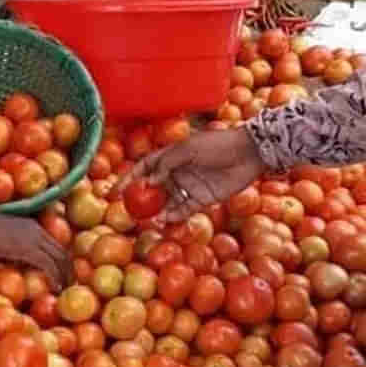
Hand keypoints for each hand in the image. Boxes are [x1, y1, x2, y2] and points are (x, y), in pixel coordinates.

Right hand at [0, 206, 70, 290]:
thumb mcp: (0, 237)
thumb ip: (10, 246)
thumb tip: (9, 259)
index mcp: (32, 226)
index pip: (54, 243)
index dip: (62, 258)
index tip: (64, 271)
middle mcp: (38, 231)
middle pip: (62, 250)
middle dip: (69, 268)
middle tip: (70, 282)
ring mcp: (35, 240)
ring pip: (60, 259)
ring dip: (65, 275)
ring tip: (66, 288)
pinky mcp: (30, 250)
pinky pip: (49, 266)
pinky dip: (55, 277)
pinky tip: (56, 288)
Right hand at [116, 127, 264, 222]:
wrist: (249, 153)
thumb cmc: (217, 145)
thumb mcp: (188, 149)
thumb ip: (167, 165)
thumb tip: (149, 182)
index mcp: (170, 156)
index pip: (144, 168)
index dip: (130, 178)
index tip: (116, 191)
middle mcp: (176, 172)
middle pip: (153, 188)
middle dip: (141, 200)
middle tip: (130, 211)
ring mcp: (189, 186)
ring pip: (167, 201)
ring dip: (156, 210)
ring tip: (148, 220)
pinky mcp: (201, 199)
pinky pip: (183, 210)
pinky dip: (174, 216)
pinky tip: (166, 220)